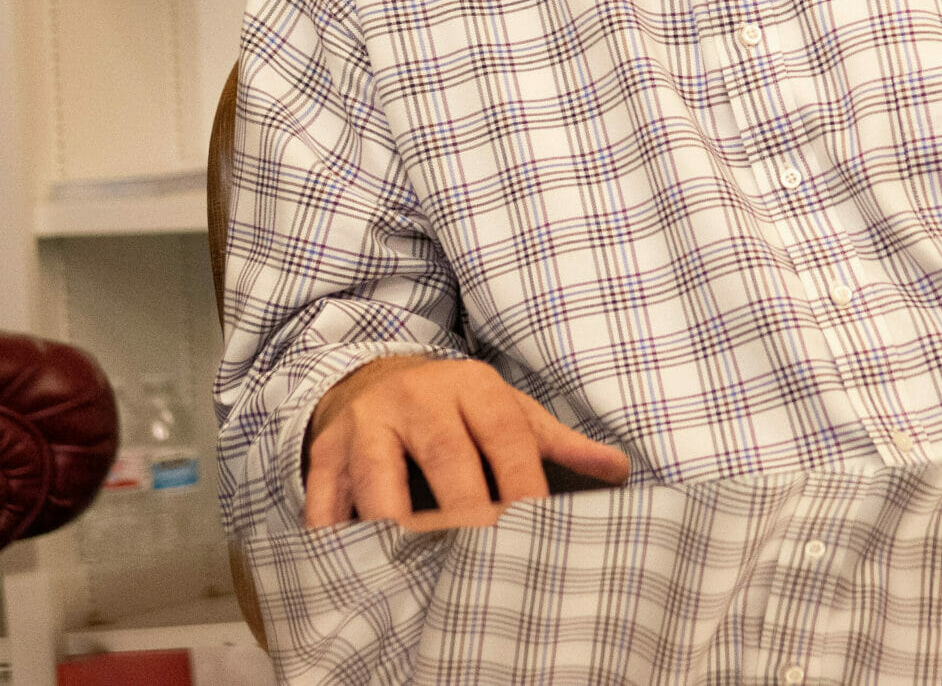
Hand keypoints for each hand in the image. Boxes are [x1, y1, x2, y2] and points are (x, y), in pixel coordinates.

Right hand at [302, 355, 630, 529]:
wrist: (371, 377)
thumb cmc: (454, 408)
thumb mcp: (507, 411)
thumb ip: (559, 443)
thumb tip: (618, 471)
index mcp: (471, 386)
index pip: (505, 434)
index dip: (522, 482)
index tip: (537, 526)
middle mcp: (416, 398)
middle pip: (445, 455)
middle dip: (466, 508)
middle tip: (486, 552)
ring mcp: (364, 425)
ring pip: (379, 480)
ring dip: (399, 525)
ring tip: (422, 561)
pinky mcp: (322, 454)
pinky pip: (324, 501)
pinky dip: (338, 537)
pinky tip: (361, 565)